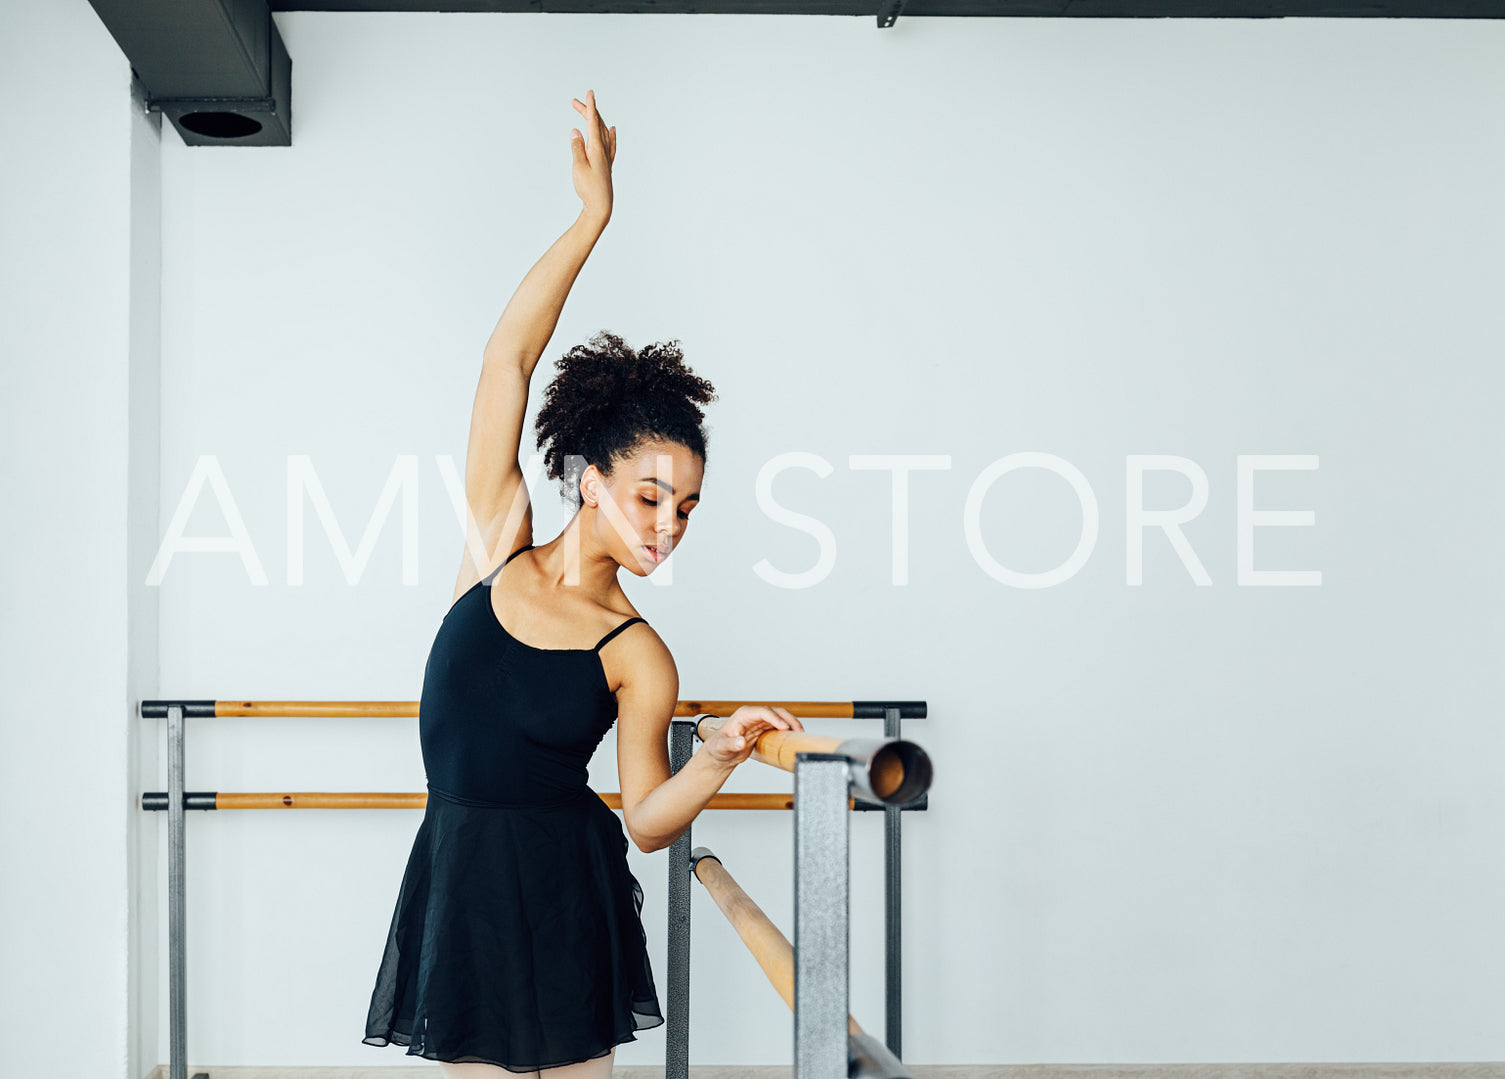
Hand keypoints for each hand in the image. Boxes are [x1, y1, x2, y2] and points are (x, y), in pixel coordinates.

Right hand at [569, 89, 615, 222]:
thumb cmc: (588, 189)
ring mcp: (606, 157)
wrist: (600, 207)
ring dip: (595, 120)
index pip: (593, 122)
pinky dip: (609, 134)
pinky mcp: (606, 164)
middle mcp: (604, 151)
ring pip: (603, 132)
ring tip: (588, 111)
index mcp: (596, 149)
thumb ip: (577, 148)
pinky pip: (610, 144)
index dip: (590, 107)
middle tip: (575, 102)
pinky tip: (611, 130)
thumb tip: (576, 131)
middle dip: (588, 111)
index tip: (590, 93)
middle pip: (597, 125)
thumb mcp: (578, 167)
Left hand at [701, 706, 804, 768]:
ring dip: (791, 724)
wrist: (720, 754)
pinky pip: (780, 727)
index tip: (784, 727)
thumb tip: (741, 742)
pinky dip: (789, 731)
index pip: (763, 711)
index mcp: (743, 715)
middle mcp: (754, 716)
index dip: (775, 718)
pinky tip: (795, 738)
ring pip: (780, 718)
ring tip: (800, 735)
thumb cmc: (718, 748)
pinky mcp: (764, 730)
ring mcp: (760, 722)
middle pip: (776, 712)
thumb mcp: (722, 747)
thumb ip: (731, 744)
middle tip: (798, 731)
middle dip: (788, 719)